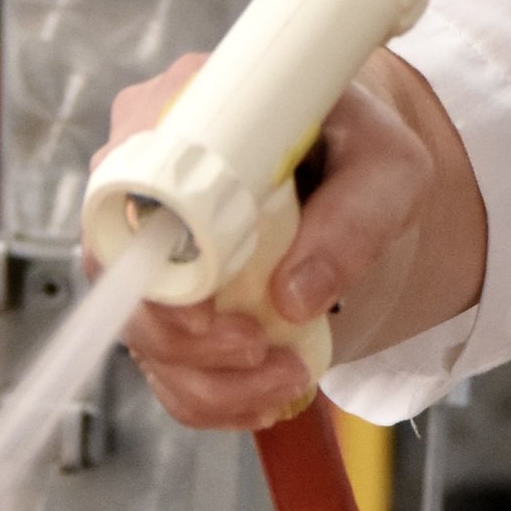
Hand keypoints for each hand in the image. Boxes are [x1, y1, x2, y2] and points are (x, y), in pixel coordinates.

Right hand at [99, 51, 437, 431]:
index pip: (126, 186)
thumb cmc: (363, 150)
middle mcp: (147, 180)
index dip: (152, 257)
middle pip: (120, 274)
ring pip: (141, 332)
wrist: (355, 172)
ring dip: (210, 378)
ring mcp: (150, 248)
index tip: (206, 308)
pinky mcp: (169, 301)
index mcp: (182, 114)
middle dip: (185, 336)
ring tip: (288, 377)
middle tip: (259, 348)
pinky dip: (215, 396)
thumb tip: (293, 298)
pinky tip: (267, 395)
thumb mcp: (389, 170)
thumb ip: (354, 219)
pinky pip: (167, 366)